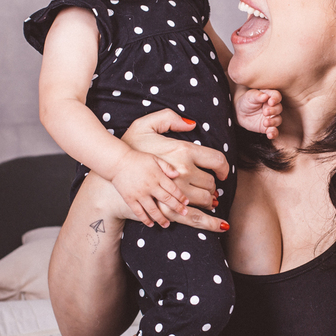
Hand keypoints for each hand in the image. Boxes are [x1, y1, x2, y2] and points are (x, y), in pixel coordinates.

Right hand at [109, 149, 188, 227]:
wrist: (117, 162)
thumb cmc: (138, 159)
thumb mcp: (154, 159)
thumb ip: (167, 167)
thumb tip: (177, 175)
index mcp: (157, 176)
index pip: (173, 189)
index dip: (181, 197)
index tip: (186, 203)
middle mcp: (150, 186)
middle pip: (166, 200)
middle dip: (177, 208)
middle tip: (184, 214)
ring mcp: (139, 194)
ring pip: (153, 209)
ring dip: (161, 218)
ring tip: (167, 224)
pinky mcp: (130, 199)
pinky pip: (139, 212)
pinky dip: (145, 219)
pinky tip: (151, 224)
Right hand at [120, 110, 231, 232]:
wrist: (112, 164)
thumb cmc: (131, 143)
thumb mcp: (147, 123)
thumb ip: (169, 119)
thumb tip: (192, 124)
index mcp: (182, 151)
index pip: (216, 161)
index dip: (224, 169)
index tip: (223, 175)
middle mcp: (180, 171)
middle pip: (210, 187)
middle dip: (212, 190)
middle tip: (209, 191)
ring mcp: (171, 188)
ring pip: (198, 204)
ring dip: (203, 206)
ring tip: (199, 203)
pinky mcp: (160, 203)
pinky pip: (178, 215)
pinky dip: (183, 217)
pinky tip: (181, 215)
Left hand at [235, 88, 282, 139]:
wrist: (240, 113)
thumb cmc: (247, 101)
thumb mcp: (250, 96)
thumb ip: (257, 96)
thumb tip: (265, 96)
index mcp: (270, 96)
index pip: (277, 96)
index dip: (276, 99)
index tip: (271, 102)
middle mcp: (273, 107)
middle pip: (279, 108)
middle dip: (273, 111)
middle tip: (265, 112)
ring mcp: (272, 118)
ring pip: (278, 120)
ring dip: (273, 122)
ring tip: (265, 122)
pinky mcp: (268, 127)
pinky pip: (274, 131)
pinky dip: (273, 134)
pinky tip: (270, 135)